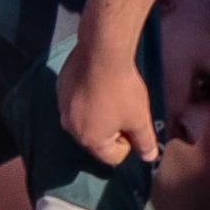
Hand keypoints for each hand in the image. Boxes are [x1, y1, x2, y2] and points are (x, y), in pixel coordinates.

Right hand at [58, 46, 159, 166]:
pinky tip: (97, 82)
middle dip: (111, 129)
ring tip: (109, 94)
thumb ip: (145, 142)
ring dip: (98, 113)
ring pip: (85, 120)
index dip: (128, 141)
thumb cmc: (122, 89)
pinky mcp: (60, 89)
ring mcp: (62, 107)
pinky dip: (86, 98)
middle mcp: (70, 128)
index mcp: (90, 140)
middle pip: (96, 139)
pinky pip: (76, 102)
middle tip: (123, 107)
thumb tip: (149, 157)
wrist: (101, 52)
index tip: (131, 120)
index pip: (113, 156)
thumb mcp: (140, 119)